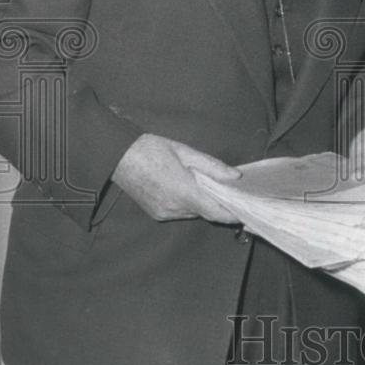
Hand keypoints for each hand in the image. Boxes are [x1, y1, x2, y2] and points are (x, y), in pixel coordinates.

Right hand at [111, 133, 242, 223]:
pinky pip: (180, 212)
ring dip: (201, 202)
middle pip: (205, 212)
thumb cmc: (151, 149)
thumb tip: (235, 177)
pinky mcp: (156, 214)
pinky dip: (188, 203)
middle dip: (217, 203)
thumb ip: (212, 166)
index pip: (216, 212)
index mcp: (183, 192)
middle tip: (229, 191)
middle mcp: (174, 208)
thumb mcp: (186, 152)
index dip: (233, 216)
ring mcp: (164, 213)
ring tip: (203, 184)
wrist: (118, 155)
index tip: (246, 214)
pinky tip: (185, 187)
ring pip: (193, 213)